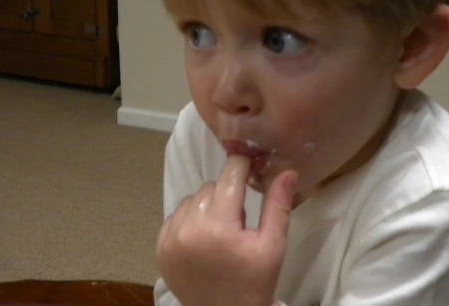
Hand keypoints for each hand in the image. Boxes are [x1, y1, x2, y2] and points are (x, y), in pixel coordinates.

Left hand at [156, 155, 297, 305]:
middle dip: (228, 194)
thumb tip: (288, 170)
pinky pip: (176, 216)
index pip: (230, 174)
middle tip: (240, 219)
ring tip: (222, 230)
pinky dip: (190, 220)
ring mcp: (170, 239)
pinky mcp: (160, 248)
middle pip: (212, 186)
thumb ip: (278, 205)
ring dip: (208, 206)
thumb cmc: (255, 282)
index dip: (244, 166)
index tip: (254, 167)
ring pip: (193, 199)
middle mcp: (189, 228)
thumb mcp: (273, 245)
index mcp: (219, 226)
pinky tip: (204, 238)